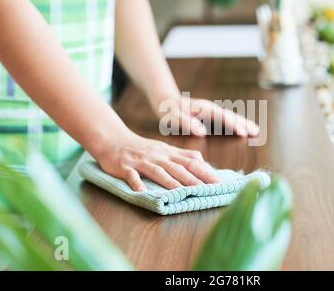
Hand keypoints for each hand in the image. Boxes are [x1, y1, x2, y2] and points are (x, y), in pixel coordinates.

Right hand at [93, 130, 220, 190]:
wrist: (114, 139)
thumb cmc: (142, 147)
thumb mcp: (165, 149)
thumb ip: (183, 156)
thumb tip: (204, 163)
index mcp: (169, 154)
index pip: (191, 162)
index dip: (206, 172)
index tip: (219, 182)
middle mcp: (158, 157)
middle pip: (178, 168)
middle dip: (194, 179)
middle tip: (208, 190)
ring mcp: (142, 161)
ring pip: (158, 172)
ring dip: (171, 182)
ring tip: (182, 193)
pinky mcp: (125, 166)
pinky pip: (131, 176)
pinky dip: (137, 184)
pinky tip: (142, 192)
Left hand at [158, 96, 259, 136]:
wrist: (167, 103)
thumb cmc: (169, 112)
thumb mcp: (174, 118)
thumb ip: (186, 124)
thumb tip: (201, 132)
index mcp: (203, 109)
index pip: (221, 117)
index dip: (233, 125)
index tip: (242, 133)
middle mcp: (211, 108)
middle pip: (230, 116)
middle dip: (243, 123)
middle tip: (256, 132)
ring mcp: (212, 111)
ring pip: (231, 116)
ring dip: (243, 123)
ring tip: (256, 130)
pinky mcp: (212, 115)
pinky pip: (227, 119)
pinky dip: (237, 123)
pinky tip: (244, 128)